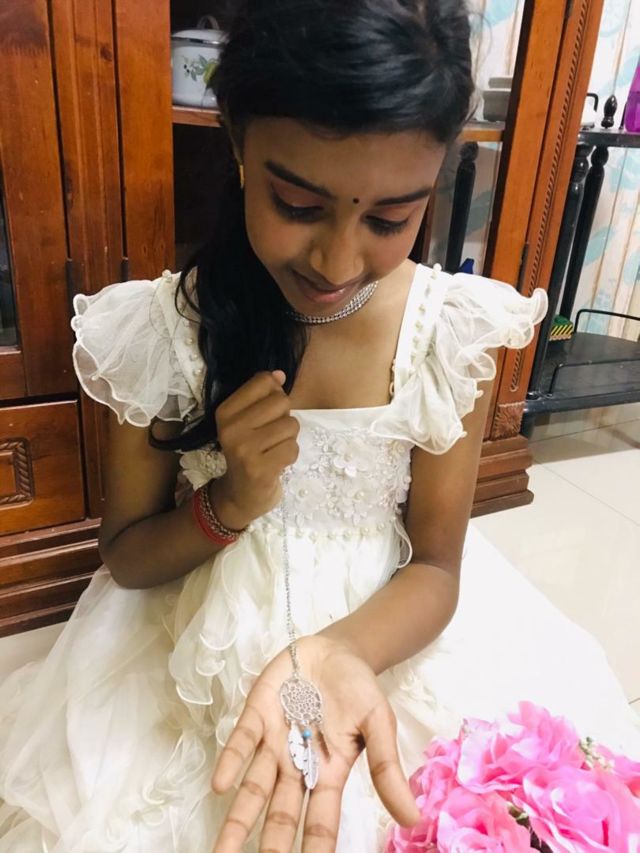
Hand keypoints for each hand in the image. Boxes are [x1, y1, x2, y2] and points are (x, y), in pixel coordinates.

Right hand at [211, 370, 298, 529]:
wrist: (239, 494)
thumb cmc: (248, 452)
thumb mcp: (247, 421)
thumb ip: (263, 396)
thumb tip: (279, 373)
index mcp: (225, 411)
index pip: (264, 381)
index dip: (275, 394)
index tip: (266, 413)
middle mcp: (230, 428)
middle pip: (281, 402)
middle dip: (284, 418)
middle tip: (271, 436)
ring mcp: (244, 450)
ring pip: (291, 425)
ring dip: (289, 439)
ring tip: (273, 450)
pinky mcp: (259, 469)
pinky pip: (293, 448)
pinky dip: (290, 455)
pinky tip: (277, 463)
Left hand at [211, 636, 419, 851]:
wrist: (337, 650)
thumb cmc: (359, 690)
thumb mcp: (380, 723)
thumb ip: (387, 768)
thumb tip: (412, 818)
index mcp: (329, 774)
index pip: (320, 822)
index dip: (314, 850)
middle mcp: (297, 766)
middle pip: (281, 814)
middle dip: (270, 845)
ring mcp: (274, 742)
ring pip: (253, 788)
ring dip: (238, 820)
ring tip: (222, 852)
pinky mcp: (257, 715)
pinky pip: (242, 742)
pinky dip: (231, 762)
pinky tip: (221, 786)